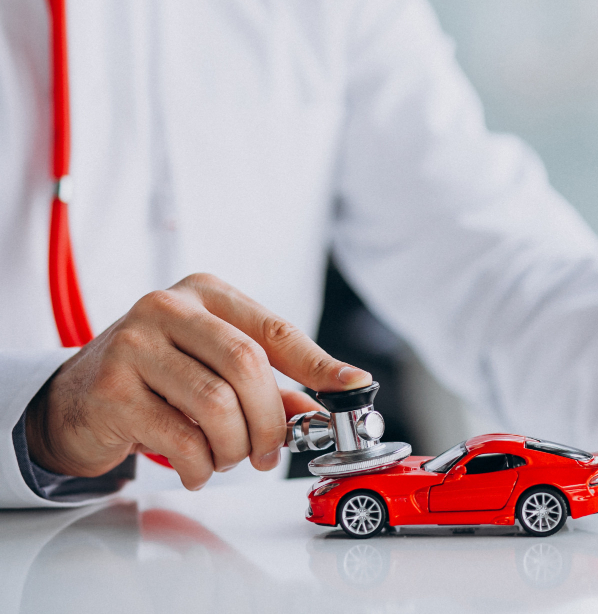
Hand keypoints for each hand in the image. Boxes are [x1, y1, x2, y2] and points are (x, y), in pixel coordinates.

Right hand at [25, 273, 372, 489]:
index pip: (275, 330)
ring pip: (216, 405)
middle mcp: (168, 307)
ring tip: (227, 458)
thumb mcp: (216, 368)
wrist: (78, 398)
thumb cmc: (161, 379)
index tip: (354, 387)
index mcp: (207, 293)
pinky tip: (197, 468)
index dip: (320, 364)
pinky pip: (180, 439)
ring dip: (234, 448)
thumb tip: (323, 411)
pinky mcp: (111, 389)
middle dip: (271, 421)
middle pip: (247, 366)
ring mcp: (134, 344)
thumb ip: (270, 385)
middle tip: (271, 453)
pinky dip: (201, 466)